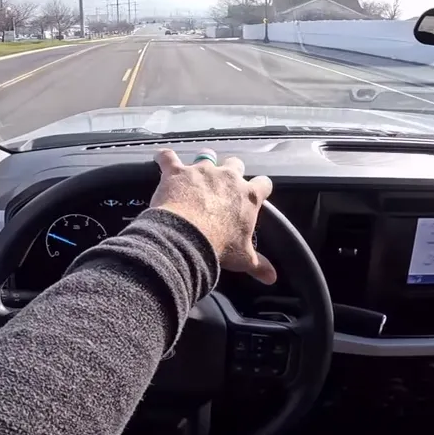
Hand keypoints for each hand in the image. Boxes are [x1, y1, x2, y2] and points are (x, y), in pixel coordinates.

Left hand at [151, 148, 276, 284]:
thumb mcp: (243, 258)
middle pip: (236, 163)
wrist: (187, 238)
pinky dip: (164, 158)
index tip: (257, 192)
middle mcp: (228, 177)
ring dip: (202, 162)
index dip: (261, 187)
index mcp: (248, 196)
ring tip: (196, 171)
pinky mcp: (177, 172)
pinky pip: (168, 157)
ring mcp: (202, 171)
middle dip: (231, 170)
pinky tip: (161, 158)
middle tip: (224, 184)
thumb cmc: (219, 247)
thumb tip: (272, 277)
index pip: (265, 183)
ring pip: (206, 156)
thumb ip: (259, 265)